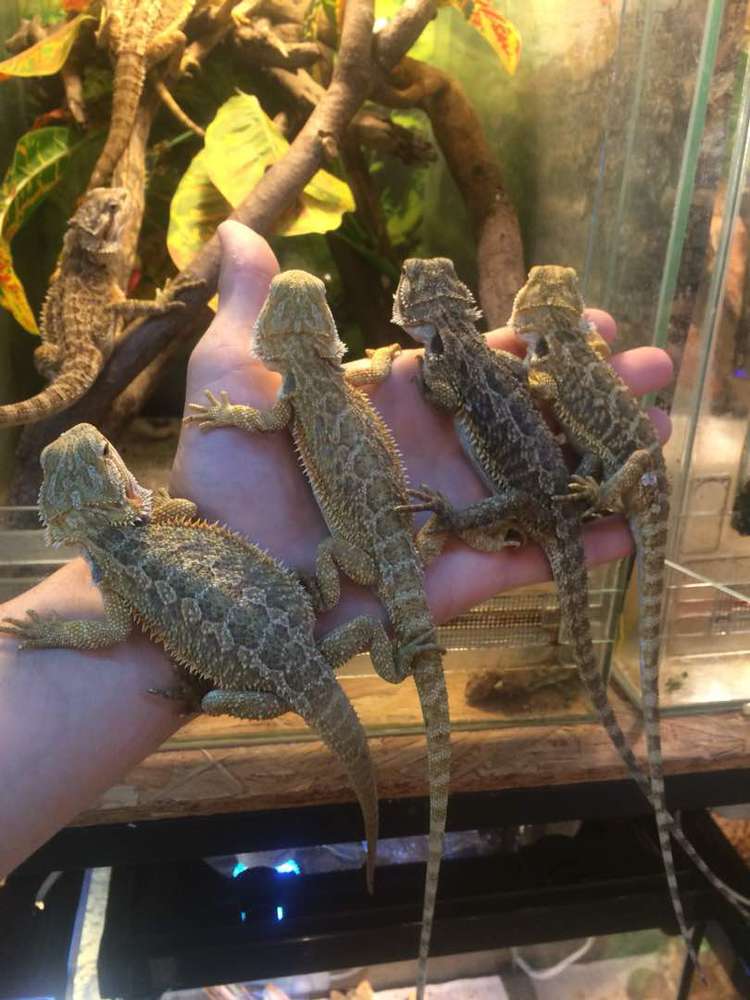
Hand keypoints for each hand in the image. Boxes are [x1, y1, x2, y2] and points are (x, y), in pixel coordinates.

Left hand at [175, 221, 672, 629]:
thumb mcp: (234, 378)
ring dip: (601, 458)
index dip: (533, 344)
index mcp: (394, 403)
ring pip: (543, 479)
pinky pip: (532, 557)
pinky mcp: (458, 574)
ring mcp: (451, 514)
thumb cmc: (225, 477)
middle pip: (527, 417)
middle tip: (653, 366)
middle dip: (589, 391)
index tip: (591, 317)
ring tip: (661, 430)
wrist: (223, 581)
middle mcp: (433, 454)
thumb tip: (238, 228)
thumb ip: (257, 308)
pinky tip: (638, 521)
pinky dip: (585, 544)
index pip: (478, 364)